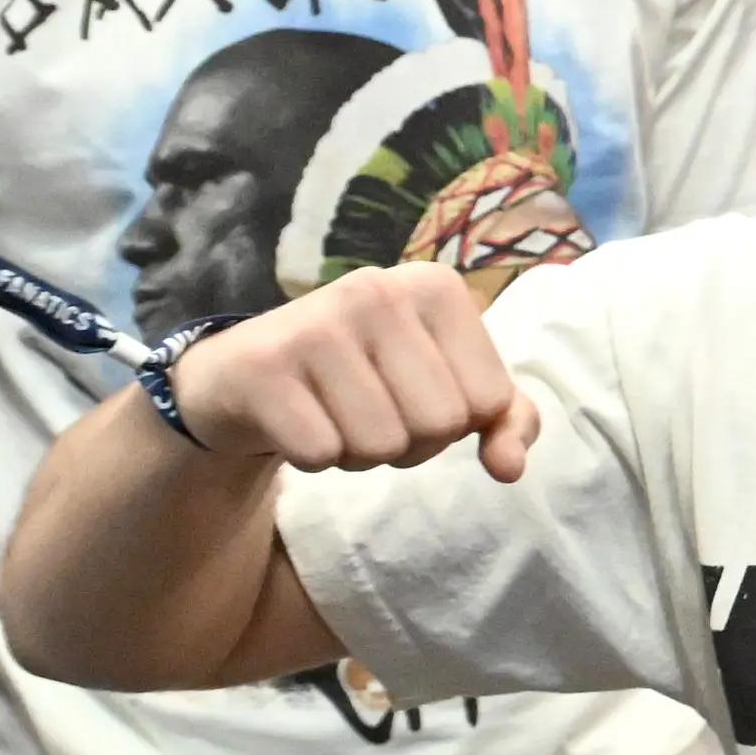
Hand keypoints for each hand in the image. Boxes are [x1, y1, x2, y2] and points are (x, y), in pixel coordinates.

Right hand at [168, 261, 538, 479]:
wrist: (246, 377)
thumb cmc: (365, 379)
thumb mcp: (446, 387)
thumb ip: (506, 421)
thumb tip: (509, 467)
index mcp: (436, 287)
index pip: (490, 401)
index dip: (456, 423)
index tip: (413, 395)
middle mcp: (378, 288)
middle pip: (440, 425)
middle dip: (410, 443)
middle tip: (368, 411)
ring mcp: (316, 321)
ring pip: (382, 444)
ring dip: (359, 454)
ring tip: (332, 414)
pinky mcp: (263, 364)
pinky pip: (322, 453)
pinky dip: (313, 459)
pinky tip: (295, 422)